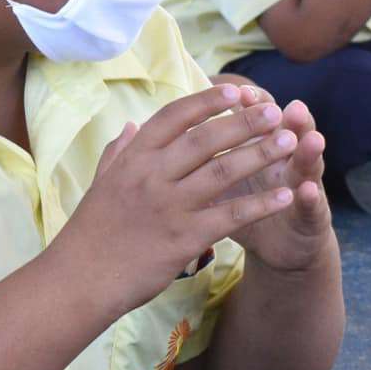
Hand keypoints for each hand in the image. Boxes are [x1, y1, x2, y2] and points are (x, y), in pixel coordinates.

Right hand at [51, 84, 300, 314]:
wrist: (81, 279)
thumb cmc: (91, 232)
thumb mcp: (100, 182)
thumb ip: (117, 151)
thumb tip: (130, 124)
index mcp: (132, 158)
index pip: (174, 118)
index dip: (206, 101)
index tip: (235, 90)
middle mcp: (151, 175)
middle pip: (205, 139)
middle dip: (244, 122)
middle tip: (274, 111)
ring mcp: (169, 206)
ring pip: (222, 172)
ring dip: (259, 154)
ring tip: (289, 142)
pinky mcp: (184, 238)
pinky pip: (230, 216)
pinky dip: (260, 204)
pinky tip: (284, 195)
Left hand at [217, 92, 332, 273]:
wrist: (277, 244)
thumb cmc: (240, 203)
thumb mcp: (222, 176)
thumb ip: (207, 150)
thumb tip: (173, 124)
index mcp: (263, 144)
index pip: (260, 115)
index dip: (253, 103)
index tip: (239, 92)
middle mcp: (287, 159)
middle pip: (290, 132)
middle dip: (289, 119)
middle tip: (292, 105)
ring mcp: (303, 186)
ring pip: (308, 163)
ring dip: (310, 151)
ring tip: (312, 138)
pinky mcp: (312, 216)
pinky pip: (312, 206)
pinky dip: (310, 198)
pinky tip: (307, 190)